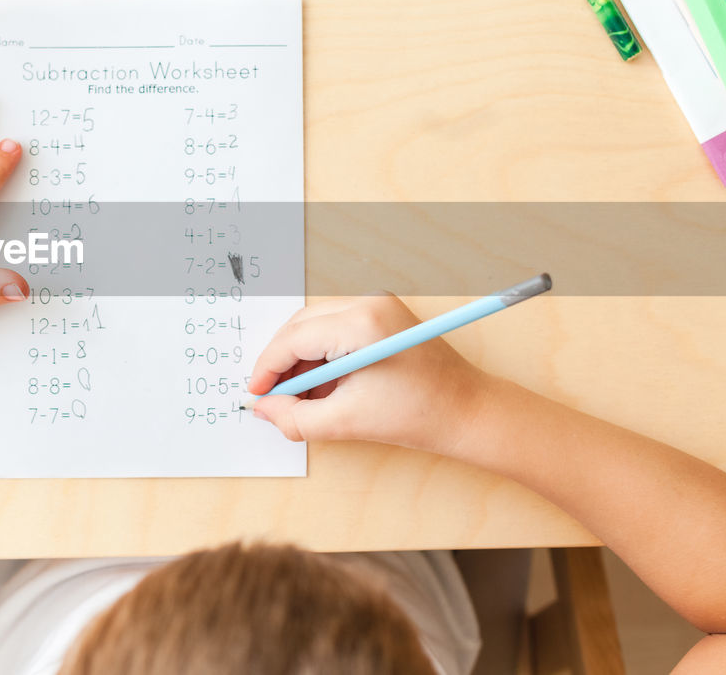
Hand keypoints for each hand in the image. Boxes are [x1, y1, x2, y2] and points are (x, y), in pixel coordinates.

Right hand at [247, 294, 493, 453]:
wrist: (469, 412)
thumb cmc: (420, 415)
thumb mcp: (347, 422)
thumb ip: (296, 418)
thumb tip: (264, 409)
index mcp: (362, 323)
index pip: (294, 339)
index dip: (267, 368)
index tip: (255, 394)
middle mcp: (368, 304)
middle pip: (301, 326)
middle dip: (282, 363)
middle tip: (272, 398)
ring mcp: (378, 306)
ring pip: (316, 327)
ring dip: (301, 362)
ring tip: (300, 399)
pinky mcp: (383, 316)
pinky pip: (336, 330)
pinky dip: (322, 357)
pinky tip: (323, 389)